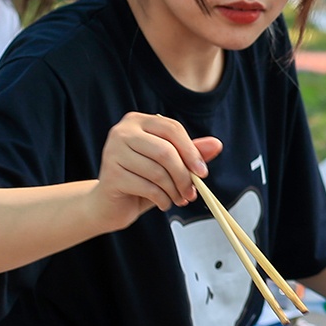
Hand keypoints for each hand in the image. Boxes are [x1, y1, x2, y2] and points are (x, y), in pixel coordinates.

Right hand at [88, 112, 222, 230]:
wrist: (109, 204)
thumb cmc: (141, 180)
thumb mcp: (169, 165)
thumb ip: (191, 153)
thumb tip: (217, 144)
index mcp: (138, 122)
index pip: (172, 129)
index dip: (192, 151)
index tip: (203, 172)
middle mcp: (122, 132)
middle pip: (166, 151)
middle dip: (184, 175)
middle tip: (192, 192)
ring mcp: (113, 152)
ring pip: (158, 171)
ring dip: (175, 190)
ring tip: (179, 199)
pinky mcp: (111, 175)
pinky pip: (147, 187)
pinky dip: (162, 199)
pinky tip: (164, 203)